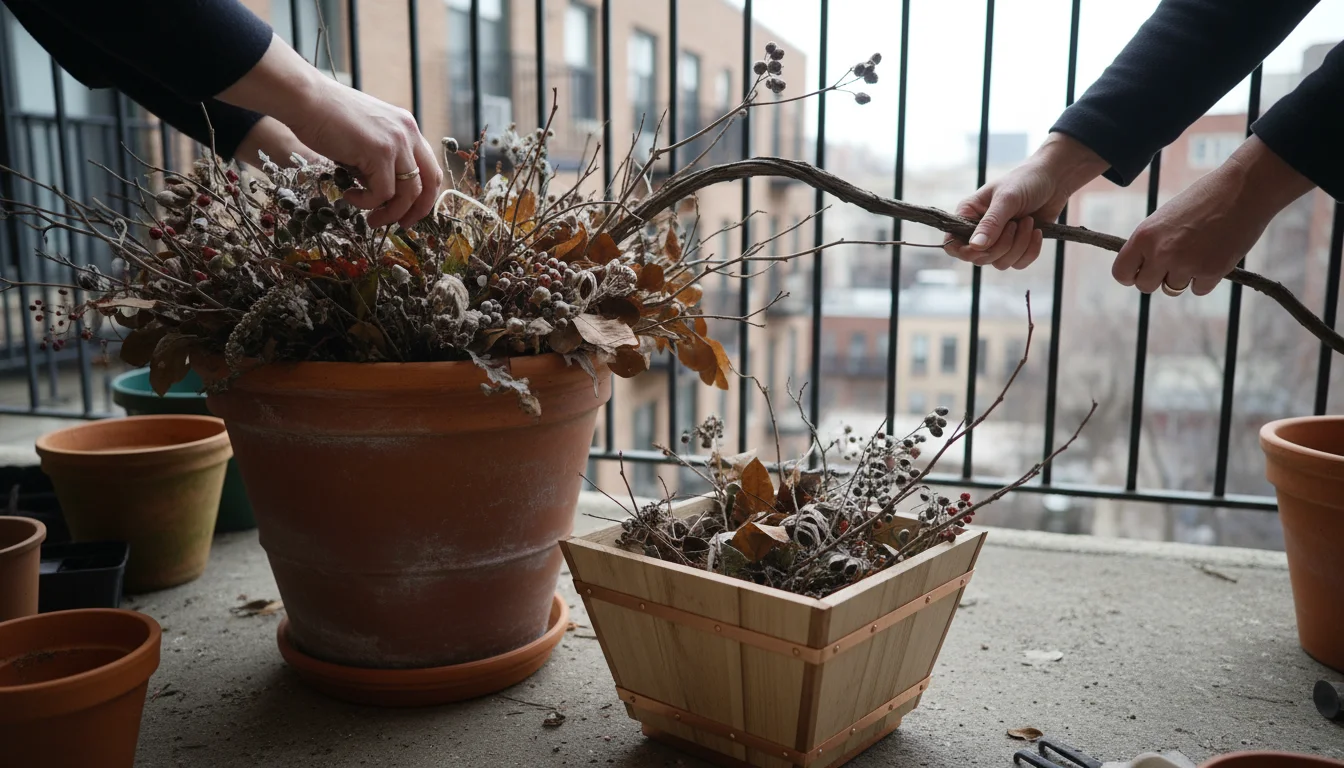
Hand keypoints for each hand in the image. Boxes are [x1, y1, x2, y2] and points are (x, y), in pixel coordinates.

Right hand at [217, 35, 442, 228]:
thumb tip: (385, 191)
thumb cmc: (326, 117)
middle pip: (430, 183)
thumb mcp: (365, 137)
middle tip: (401, 225)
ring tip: (370, 219)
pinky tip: (349, 196)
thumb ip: (380, 158)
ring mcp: (396, 142)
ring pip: (408, 193)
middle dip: (418, 210)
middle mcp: (408, 133)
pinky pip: (383, 193)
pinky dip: (367, 202)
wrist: (305, 99)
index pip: (430, 168)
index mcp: (407, 128)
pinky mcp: (380, 153)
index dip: (425, 196)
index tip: (410, 212)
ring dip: (390, 213)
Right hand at [944, 133, 1107, 270]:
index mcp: (968, 215)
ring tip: (1029, 222)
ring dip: (1019, 245)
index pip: (953, 245)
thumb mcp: (1007, 199)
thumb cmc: (1026, 181)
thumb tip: (975, 247)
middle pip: (980, 258)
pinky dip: (1030, 251)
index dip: (965, 252)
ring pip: (1000, 263)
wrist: (1055, 179)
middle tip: (1015, 224)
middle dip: (1002, 245)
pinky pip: (1018, 264)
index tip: (984, 246)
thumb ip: (991, 224)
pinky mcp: (1017, 247)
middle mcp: (979, 231)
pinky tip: (1037, 232)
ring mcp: (999, 241)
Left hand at [1112, 135, 1313, 295]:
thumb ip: (1150, 244)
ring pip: (1173, 289)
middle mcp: (1160, 253)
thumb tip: (1143, 269)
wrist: (1243, 189)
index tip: (1141, 271)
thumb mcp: (1164, 218)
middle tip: (1174, 262)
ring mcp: (1186, 265)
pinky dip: (1206, 279)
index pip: (1121, 273)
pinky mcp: (1211, 272)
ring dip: (1183, 276)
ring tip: (1198, 251)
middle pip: (1145, 286)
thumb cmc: (1203, 200)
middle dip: (1157, 278)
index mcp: (1143, 236)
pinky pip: (1199, 289)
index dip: (1131, 275)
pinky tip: (1214, 255)